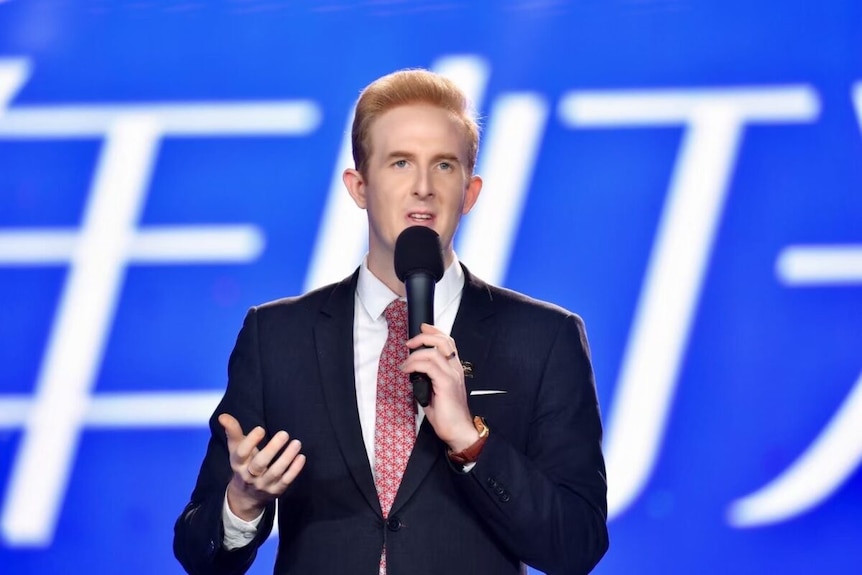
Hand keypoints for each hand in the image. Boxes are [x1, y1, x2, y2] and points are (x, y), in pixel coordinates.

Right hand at [219, 413, 305, 520]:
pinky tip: (301, 457)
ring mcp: (263, 484)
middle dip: (272, 449)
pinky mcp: (275, 491)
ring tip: (297, 443)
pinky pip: (286, 481)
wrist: (246, 496)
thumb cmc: (243, 464)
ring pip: (275, 472)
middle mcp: (249, 475)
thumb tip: (223, 416)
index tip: (260, 429)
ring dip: (287, 458)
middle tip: (284, 433)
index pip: (242, 453)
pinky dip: (294, 470)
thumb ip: (232, 431)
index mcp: (238, 463)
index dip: (250, 441)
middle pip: (259, 463)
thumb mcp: (236, 449)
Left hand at [401, 324, 479, 451]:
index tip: (422, 328)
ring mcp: (452, 375)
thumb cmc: (447, 414)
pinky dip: (415, 364)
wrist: (458, 430)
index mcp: (454, 369)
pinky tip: (408, 370)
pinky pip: (429, 365)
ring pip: (433, 352)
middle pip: (443, 341)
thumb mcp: (435, 391)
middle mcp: (455, 369)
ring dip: (415, 354)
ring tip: (405, 364)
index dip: (435, 332)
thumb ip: (428, 378)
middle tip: (409, 343)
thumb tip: (414, 372)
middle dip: (424, 337)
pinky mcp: (446, 383)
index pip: (449, 342)